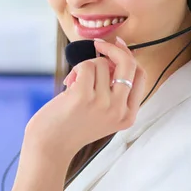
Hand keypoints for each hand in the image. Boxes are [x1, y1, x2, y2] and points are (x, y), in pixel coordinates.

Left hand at [22, 36, 146, 158]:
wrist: (50, 145)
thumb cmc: (72, 125)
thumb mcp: (102, 113)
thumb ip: (113, 90)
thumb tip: (115, 54)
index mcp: (128, 115)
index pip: (140, 75)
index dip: (129, 56)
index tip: (117, 45)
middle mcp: (119, 110)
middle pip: (129, 64)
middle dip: (114, 48)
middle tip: (99, 44)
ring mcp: (104, 103)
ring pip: (101, 63)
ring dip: (85, 68)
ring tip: (74, 85)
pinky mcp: (84, 96)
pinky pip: (86, 66)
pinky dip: (76, 70)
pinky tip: (68, 85)